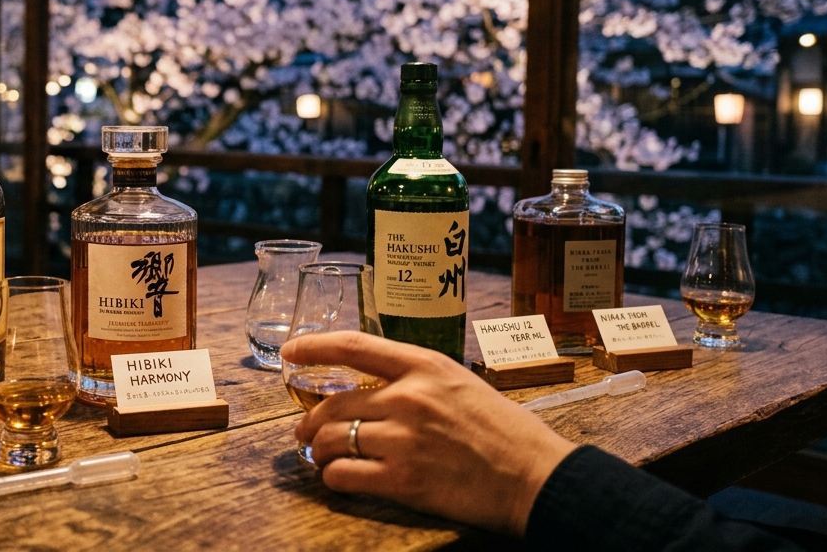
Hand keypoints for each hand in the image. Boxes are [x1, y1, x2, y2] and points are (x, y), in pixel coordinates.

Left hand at [283, 332, 574, 535]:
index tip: (290, 352)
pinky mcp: (403, 480)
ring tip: (319, 455)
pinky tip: (338, 478)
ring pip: (333, 439)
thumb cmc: (506, 432)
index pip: (354, 345)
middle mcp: (408, 398)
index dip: (314, 347)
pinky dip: (333, 477)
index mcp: (425, 366)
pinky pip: (344, 475)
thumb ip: (419, 381)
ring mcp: (403, 439)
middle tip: (304, 430)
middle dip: (310, 420)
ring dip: (318, 450)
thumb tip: (379, 387)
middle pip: (334, 403)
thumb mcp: (463, 384)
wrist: (536, 478)